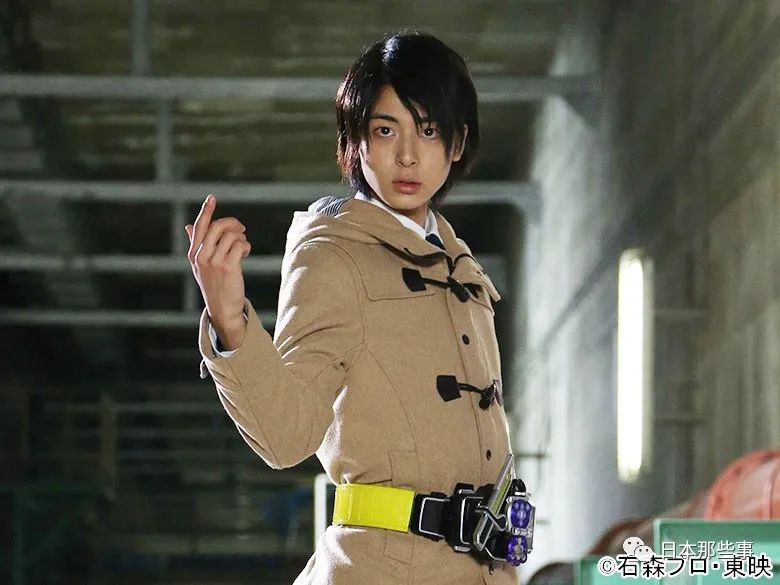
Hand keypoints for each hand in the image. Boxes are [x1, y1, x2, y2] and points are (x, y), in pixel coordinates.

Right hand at [185, 194, 250, 349]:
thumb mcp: (201, 265)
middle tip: (241, 228)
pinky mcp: (228, 267)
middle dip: (232, 223)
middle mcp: (201, 256)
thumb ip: (196, 244)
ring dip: (241, 237)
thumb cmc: (214, 285)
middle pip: (217, 226)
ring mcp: (214, 262)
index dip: (206, 211)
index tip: (212, 197)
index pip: (199, 227)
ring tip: (243, 246)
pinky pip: (239, 245)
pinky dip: (245, 245)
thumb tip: (188, 225)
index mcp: (193, 254)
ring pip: (231, 235)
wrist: (222, 309)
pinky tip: (245, 252)